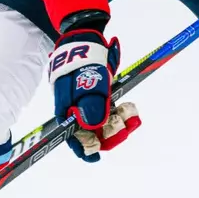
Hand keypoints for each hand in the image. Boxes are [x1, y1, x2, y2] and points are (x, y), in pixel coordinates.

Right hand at [48, 24, 141, 159]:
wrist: (87, 40)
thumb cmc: (84, 63)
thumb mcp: (87, 84)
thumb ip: (91, 106)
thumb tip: (93, 128)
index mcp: (67, 110)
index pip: (73, 137)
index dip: (84, 148)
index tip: (95, 157)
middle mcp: (76, 110)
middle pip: (92, 132)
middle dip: (109, 134)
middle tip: (125, 130)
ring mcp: (89, 103)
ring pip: (104, 122)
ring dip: (119, 123)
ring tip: (132, 116)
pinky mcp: (101, 95)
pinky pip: (111, 110)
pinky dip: (121, 112)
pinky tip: (130, 110)